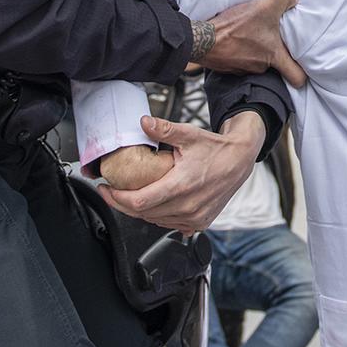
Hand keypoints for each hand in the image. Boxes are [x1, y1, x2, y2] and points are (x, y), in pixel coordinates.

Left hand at [98, 112, 265, 230]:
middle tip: (111, 191)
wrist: (240, 161)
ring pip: (155, 221)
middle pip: (143, 214)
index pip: (140, 201)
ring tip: (129, 195)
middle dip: (121, 203)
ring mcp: (195, 218)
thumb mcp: (189, 135)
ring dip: (139, 211)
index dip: (117, 198)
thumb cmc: (216, 149)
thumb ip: (163, 129)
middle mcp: (188, 206)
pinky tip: (152, 204)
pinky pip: (169, 224)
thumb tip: (142, 122)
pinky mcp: (200, 223)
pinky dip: (157, 216)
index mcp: (182, 186)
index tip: (106, 188)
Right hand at [197, 0, 306, 87]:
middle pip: (275, 63)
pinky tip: (235, 35)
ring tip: (250, 31)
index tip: (305, 68)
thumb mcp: (264, 7)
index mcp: (273, 57)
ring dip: (254, 47)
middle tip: (272, 34)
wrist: (201, 39)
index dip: (303, 74)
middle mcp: (260, 67)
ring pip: (256, 59)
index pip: (297, 77)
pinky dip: (239, 48)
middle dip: (274, 49)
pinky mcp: (228, 65)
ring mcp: (243, 68)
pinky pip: (239, 57)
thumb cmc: (232, 29)